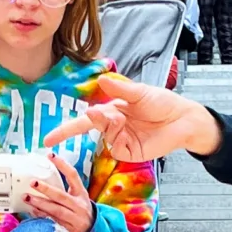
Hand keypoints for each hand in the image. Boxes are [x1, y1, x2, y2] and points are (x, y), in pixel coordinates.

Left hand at [20, 151, 95, 231]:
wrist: (90, 230)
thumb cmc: (78, 210)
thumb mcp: (77, 196)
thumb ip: (64, 188)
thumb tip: (42, 176)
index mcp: (81, 193)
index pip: (73, 176)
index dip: (62, 165)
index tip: (50, 155)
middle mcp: (79, 206)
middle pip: (61, 196)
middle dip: (45, 189)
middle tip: (32, 182)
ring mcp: (74, 219)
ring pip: (55, 210)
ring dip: (39, 204)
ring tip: (27, 197)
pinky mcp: (67, 230)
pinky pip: (52, 222)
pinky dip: (41, 216)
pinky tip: (32, 210)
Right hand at [50, 74, 220, 165]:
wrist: (183, 119)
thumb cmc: (163, 103)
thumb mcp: (139, 92)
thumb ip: (120, 89)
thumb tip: (101, 80)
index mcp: (112, 110)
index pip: (84, 119)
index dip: (65, 129)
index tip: (48, 138)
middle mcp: (113, 126)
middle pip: (90, 126)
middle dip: (91, 120)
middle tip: (98, 113)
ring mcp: (121, 140)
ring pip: (103, 134)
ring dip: (108, 124)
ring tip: (122, 118)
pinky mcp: (129, 151)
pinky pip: (115, 146)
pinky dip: (116, 136)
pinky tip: (124, 129)